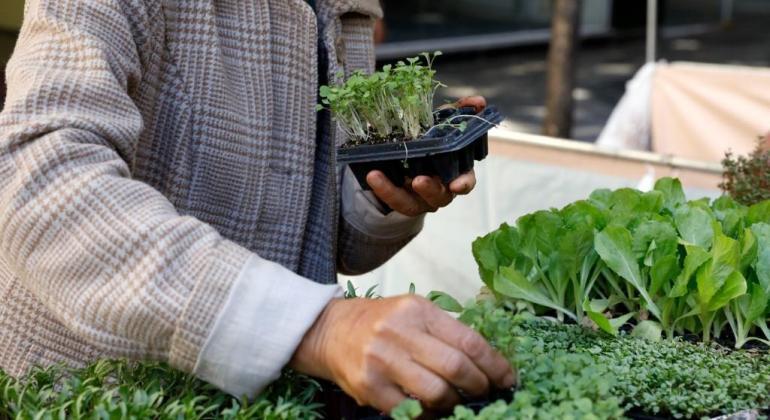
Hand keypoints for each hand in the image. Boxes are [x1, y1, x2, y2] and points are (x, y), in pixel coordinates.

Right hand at [290, 295, 515, 413]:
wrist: (330, 330)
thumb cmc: (379, 322)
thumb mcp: (413, 312)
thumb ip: (444, 331)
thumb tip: (487, 362)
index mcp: (418, 311)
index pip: (468, 340)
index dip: (494, 364)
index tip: (507, 378)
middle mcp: (400, 332)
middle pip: (456, 368)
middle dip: (479, 386)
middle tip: (484, 392)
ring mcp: (382, 361)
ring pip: (436, 393)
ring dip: (454, 403)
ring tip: (455, 401)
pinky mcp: (369, 386)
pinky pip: (410, 411)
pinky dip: (427, 415)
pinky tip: (430, 409)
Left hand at [366, 96, 486, 216]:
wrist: (405, 153)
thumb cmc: (430, 139)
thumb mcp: (441, 122)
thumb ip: (459, 111)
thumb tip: (478, 100)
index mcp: (455, 172)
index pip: (465, 182)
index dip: (463, 184)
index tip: (457, 184)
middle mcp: (440, 189)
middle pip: (440, 196)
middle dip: (430, 189)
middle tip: (418, 180)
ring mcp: (419, 199)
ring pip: (411, 204)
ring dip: (393, 191)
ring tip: (376, 175)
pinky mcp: (399, 200)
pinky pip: (392, 200)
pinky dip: (381, 189)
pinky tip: (371, 175)